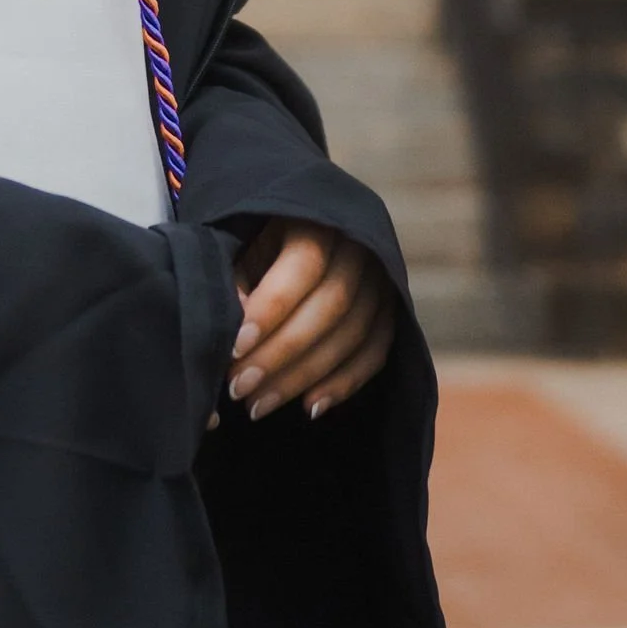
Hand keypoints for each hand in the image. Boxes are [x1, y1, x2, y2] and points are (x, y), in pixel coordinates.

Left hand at [218, 219, 394, 424]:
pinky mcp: (391, 310)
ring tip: (258, 405)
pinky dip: (344, 384)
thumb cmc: (258, 241)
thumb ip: (236, 283)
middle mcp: (359, 247)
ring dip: (304, 377)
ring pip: (353, 334)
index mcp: (317, 219)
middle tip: (239, 388)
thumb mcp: (241, 247)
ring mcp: (382, 279)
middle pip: (331, 305)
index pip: (303, 265)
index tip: (235, 348)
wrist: (301, 230)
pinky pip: (375, 353)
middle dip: (281, 354)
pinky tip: (309, 408)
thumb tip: (236, 335)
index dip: (271, 309)